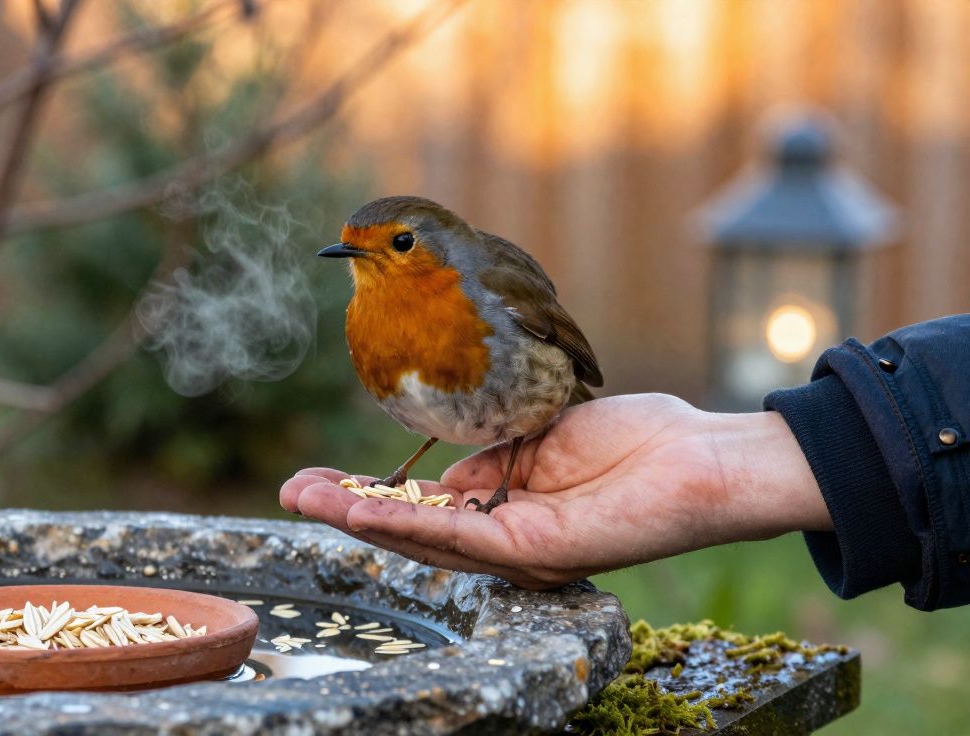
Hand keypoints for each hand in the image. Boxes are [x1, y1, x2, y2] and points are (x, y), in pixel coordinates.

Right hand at [279, 394, 830, 588]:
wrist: (701, 457)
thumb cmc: (634, 438)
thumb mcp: (539, 434)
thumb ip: (487, 456)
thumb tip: (438, 473)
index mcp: (501, 509)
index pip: (420, 506)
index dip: (365, 491)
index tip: (317, 476)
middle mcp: (502, 539)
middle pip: (408, 529)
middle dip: (345, 508)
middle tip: (290, 491)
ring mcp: (517, 550)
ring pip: (423, 539)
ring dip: (360, 518)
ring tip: (309, 498)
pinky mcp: (536, 553)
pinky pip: (461, 538)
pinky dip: (408, 524)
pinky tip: (363, 510)